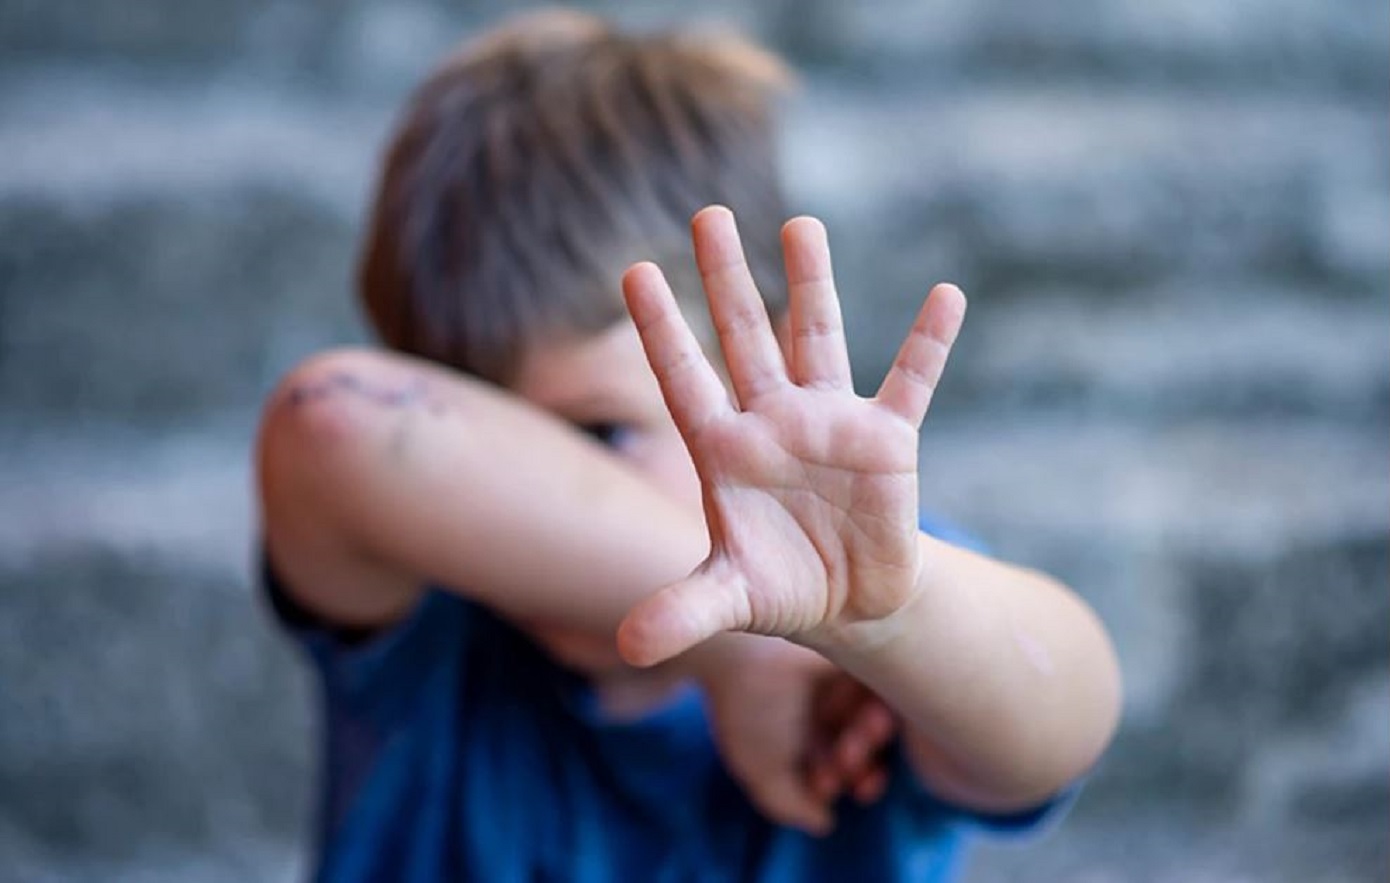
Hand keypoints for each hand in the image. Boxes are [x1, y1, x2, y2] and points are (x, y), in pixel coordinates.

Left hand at [616, 206, 965, 666]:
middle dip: (725, 279)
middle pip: (745, 338)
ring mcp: (830, 423)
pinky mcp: (889, 441)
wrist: (850, 600)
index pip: (684, 379)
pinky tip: (946, 297)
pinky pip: (911, 382)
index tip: (633, 270)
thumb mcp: (731, 600)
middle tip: (707, 213)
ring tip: (799, 223)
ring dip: (811, 284)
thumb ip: (683, 610)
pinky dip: (928, 344)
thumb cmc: (779, 588)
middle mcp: (772, 421)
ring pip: (818, 338)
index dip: (661, 330)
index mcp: (723, 451)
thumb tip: (625, 647)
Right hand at [699, 640, 895, 834]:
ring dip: (870, 741)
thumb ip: (790, 804)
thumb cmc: (749, 709)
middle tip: (842, 761)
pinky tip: (865, 716)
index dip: (845, 781)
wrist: (743, 648)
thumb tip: (825, 823)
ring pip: (876, 718)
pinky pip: (890, 688)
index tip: (828, 785)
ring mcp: (844, 678)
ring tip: (849, 743)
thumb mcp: (761, 769)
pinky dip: (882, 708)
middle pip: (864, 743)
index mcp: (804, 731)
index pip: (843, 765)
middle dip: (858, 765)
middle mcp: (827, 705)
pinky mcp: (861, 652)